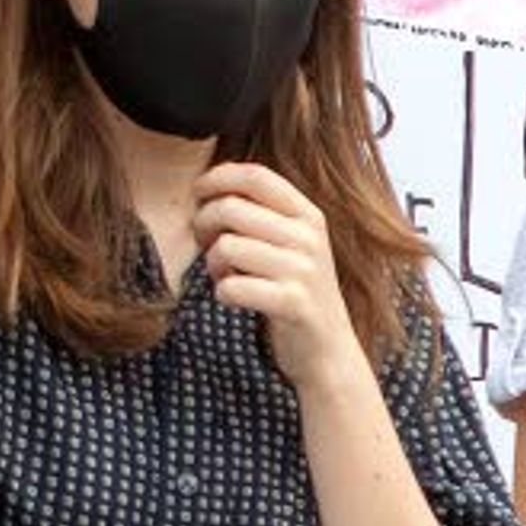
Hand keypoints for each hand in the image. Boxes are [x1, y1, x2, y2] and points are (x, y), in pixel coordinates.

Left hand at [199, 163, 361, 392]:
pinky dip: (222, 293)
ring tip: (226, 275)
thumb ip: (259, 212)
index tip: (198, 193)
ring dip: (212, 264)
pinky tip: (235, 298)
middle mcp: (309, 238)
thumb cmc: (293, 289)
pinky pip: (231, 286)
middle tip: (206, 244)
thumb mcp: (288, 242)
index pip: (255, 175)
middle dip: (203, 224)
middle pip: (230, 208)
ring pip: (225, 247)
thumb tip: (204, 185)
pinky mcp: (294, 304)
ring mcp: (304, 271)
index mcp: (308, 215)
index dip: (217, 178)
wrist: (327, 350)